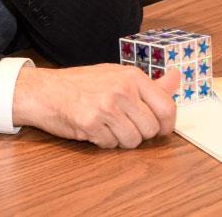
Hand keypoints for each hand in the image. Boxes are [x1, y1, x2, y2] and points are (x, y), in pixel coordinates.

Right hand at [12, 64, 178, 148]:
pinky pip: (111, 144)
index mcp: (132, 77)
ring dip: (121, 139)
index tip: (159, 129)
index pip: (167, 108)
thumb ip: (150, 84)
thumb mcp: (116, 76)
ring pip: (133, 140)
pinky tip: (92, 128)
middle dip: (139, 133)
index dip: (166, 125)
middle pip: (151, 129)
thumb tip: (178, 78)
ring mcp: (106, 107)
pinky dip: (102, 141)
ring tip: (106, 126)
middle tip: (122, 124)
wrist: (42, 90)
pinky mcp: (91, 123)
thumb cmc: (79, 84)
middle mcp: (122, 90)